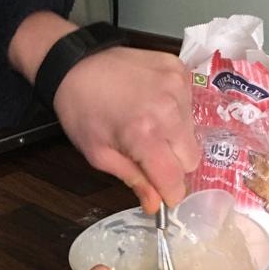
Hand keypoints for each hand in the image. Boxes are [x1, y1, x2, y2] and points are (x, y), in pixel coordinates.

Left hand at [53, 46, 200, 212]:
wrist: (76, 64)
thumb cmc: (81, 111)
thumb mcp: (98, 154)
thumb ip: (132, 179)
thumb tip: (155, 205)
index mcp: (145, 134)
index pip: (176, 179)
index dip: (169, 192)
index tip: (161, 192)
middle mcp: (169, 110)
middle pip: (191, 158)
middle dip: (173, 165)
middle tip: (149, 155)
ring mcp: (178, 86)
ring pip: (192, 132)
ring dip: (175, 137)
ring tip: (148, 124)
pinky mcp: (180, 70)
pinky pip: (190, 104)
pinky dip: (176, 111)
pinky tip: (153, 104)